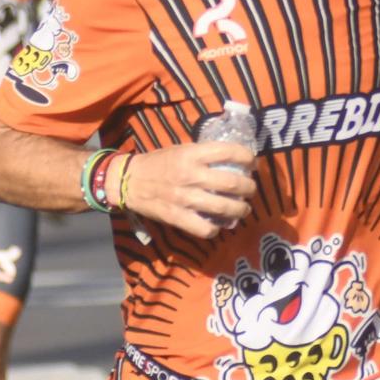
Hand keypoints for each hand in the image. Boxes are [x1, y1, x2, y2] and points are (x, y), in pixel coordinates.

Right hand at [121, 141, 256, 240]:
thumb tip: (232, 158)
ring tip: (243, 209)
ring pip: (224, 207)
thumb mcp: (182, 149)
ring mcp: (185, 198)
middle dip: (249, 188)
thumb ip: (204, 154)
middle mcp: (191, 175)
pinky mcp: (177, 217)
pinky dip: (216, 229)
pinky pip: (204, 228)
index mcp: (193, 155)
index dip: (248, 158)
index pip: (230, 152)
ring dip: (240, 210)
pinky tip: (219, 225)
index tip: (253, 164)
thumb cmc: (158, 163)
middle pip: (233, 184)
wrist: (127, 181)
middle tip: (251, 190)